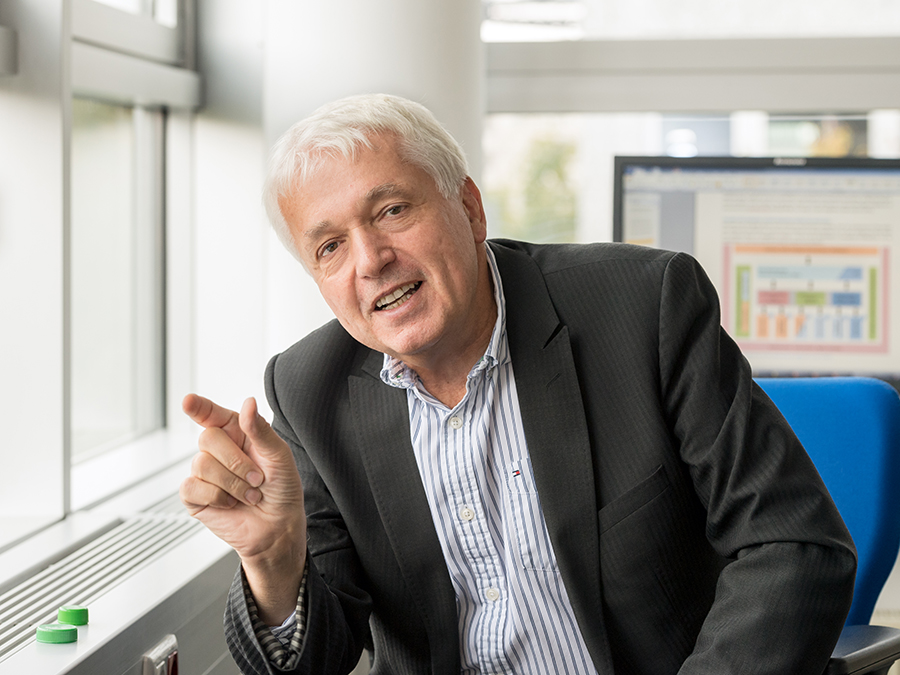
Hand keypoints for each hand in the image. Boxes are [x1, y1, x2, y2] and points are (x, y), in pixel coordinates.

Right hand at [180, 394, 305, 622]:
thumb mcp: (279, 456)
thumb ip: (260, 430)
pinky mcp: (194, 495)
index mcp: (237, 433)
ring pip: (201, 463)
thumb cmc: (282, 489)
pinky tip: (231, 504)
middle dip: (236, 461)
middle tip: (257, 478)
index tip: (188, 401)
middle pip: (208, 438)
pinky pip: (192, 486)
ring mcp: (204, 472)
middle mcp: (218, 450)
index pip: (212, 414)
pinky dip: (218, 497)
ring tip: (249, 494)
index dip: (199, 407)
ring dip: (232, 483)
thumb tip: (249, 402)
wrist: (278, 527)